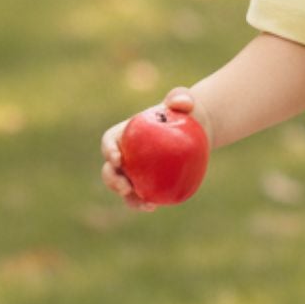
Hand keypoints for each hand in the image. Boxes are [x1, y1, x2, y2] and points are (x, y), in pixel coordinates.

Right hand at [101, 87, 205, 210]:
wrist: (196, 132)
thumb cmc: (184, 113)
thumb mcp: (184, 101)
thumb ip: (181, 97)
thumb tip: (182, 103)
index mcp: (124, 134)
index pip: (109, 141)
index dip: (108, 150)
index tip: (117, 158)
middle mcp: (125, 155)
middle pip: (110, 169)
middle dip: (112, 179)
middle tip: (125, 186)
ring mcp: (135, 172)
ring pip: (123, 188)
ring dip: (127, 197)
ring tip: (142, 203)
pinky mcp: (148, 184)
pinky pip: (141, 196)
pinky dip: (143, 203)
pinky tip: (153, 206)